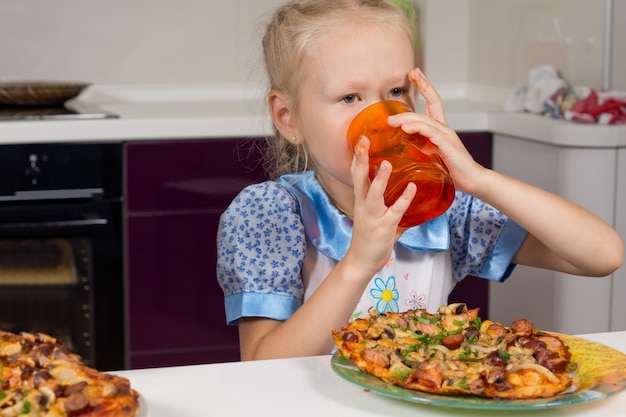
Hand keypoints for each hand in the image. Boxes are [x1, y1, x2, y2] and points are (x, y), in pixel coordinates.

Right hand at [344, 136, 415, 274]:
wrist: (361, 262)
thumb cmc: (368, 239)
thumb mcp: (376, 217)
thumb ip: (390, 205)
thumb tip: (406, 195)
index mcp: (361, 200)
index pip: (356, 175)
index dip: (358, 157)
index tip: (360, 140)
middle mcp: (363, 206)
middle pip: (359, 179)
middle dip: (360, 160)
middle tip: (363, 141)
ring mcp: (372, 217)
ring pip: (374, 194)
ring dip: (380, 179)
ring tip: (387, 163)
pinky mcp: (383, 228)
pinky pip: (395, 211)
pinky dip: (404, 199)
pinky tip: (412, 188)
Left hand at [386, 68, 486, 194]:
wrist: (471, 179)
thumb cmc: (452, 168)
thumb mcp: (431, 153)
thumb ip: (420, 144)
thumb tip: (401, 141)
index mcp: (440, 128)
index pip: (433, 101)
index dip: (425, 86)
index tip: (414, 73)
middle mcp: (444, 127)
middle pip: (432, 102)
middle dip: (421, 86)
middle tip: (409, 75)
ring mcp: (446, 135)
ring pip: (425, 120)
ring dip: (407, 117)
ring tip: (391, 119)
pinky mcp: (447, 145)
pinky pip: (430, 133)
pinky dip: (418, 128)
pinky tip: (406, 128)